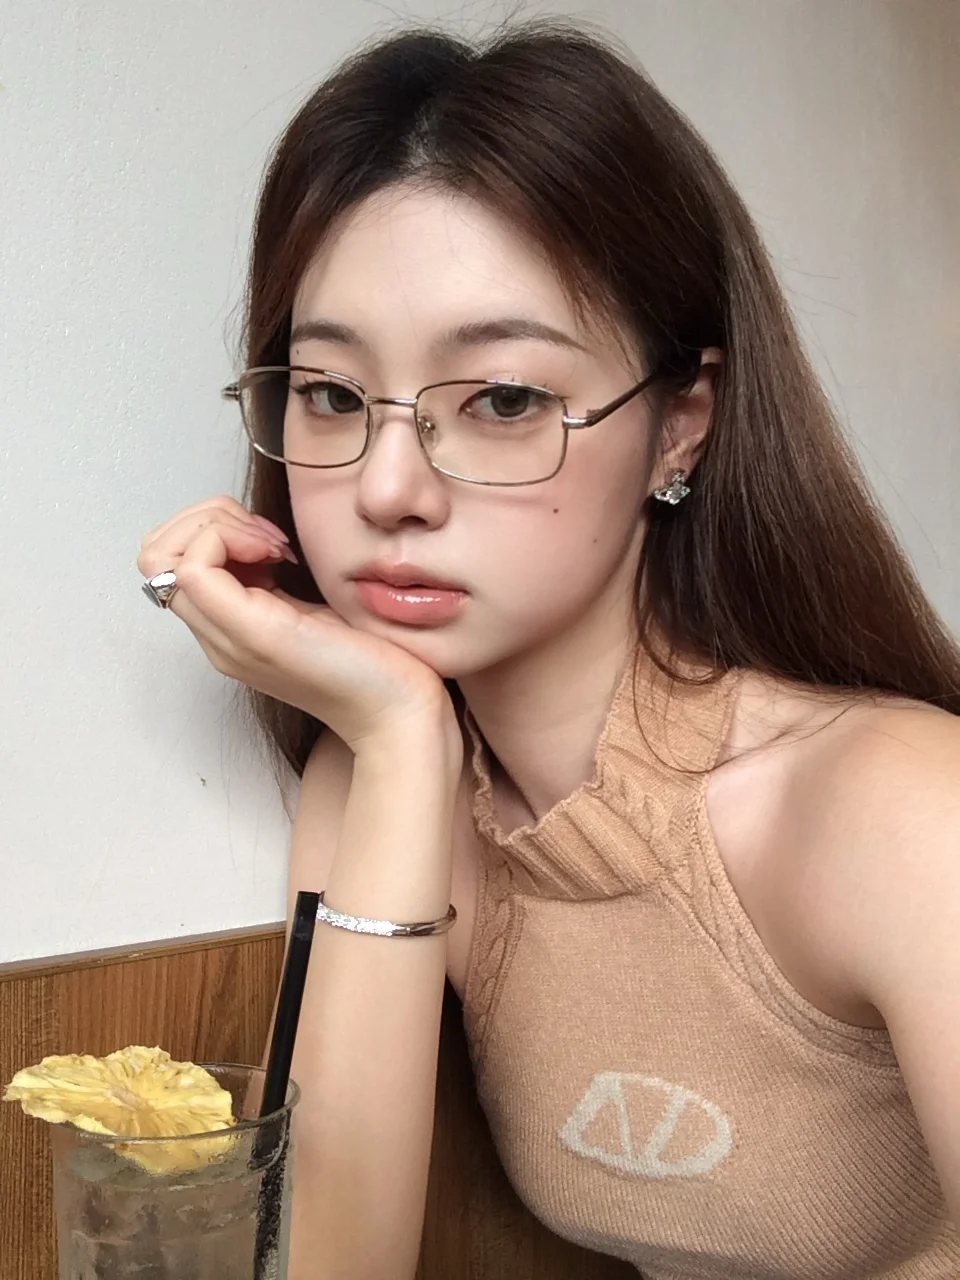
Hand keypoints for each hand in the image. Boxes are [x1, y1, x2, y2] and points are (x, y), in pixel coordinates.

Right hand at [137, 497, 459, 757]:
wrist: (398, 711)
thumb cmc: (370, 660)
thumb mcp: (311, 608)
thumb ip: (274, 580)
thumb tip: (260, 535)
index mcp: (228, 628)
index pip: (168, 559)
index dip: (212, 528)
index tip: (271, 538)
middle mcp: (216, 636)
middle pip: (153, 552)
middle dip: (206, 518)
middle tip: (267, 537)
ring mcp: (227, 637)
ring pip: (161, 553)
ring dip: (216, 525)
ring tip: (272, 545)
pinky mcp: (252, 631)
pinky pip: (195, 565)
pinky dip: (231, 538)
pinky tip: (280, 555)